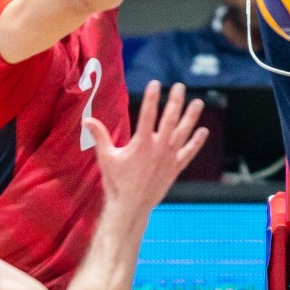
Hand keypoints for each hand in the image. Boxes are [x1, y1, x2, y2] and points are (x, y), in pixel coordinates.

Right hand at [89, 82, 208, 214]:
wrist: (131, 206)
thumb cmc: (117, 182)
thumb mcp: (106, 157)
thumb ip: (99, 136)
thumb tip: (86, 120)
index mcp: (142, 144)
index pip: (148, 115)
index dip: (152, 98)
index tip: (155, 84)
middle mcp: (159, 149)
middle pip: (169, 120)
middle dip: (175, 101)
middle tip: (179, 86)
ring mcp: (169, 158)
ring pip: (183, 133)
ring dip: (191, 117)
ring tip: (198, 102)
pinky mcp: (175, 168)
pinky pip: (189, 152)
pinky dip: (196, 142)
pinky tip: (203, 131)